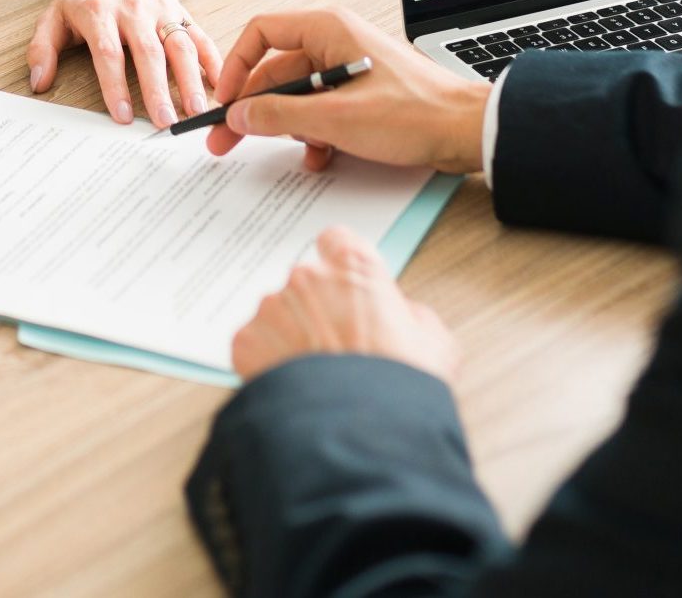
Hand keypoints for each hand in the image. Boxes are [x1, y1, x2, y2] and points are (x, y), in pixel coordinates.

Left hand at [26, 0, 220, 126]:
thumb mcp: (55, 13)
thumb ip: (43, 47)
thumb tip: (39, 82)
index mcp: (99, 11)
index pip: (108, 53)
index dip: (115, 85)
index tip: (121, 116)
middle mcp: (134, 10)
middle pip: (148, 53)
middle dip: (158, 90)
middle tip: (165, 123)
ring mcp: (162, 10)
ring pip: (179, 45)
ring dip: (190, 80)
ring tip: (197, 111)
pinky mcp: (181, 12)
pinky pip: (199, 35)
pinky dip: (213, 59)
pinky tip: (220, 83)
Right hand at [206, 7, 486, 174]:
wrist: (466, 131)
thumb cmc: (415, 113)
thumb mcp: (335, 118)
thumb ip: (279, 114)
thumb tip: (238, 115)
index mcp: (328, 29)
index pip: (262, 32)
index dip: (237, 65)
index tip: (224, 100)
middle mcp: (336, 42)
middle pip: (276, 69)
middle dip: (254, 108)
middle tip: (226, 141)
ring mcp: (349, 69)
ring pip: (298, 95)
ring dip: (290, 125)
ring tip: (295, 150)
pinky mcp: (361, 95)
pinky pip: (321, 110)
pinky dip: (314, 133)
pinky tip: (320, 157)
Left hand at [232, 226, 460, 384]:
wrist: (358, 438)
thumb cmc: (399, 389)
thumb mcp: (435, 345)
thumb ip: (413, 315)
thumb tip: (402, 316)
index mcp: (354, 267)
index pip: (336, 241)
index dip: (341, 267)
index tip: (345, 288)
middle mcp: (307, 277)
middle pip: (306, 282)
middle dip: (317, 309)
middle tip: (335, 348)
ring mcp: (272, 308)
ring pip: (278, 314)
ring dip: (292, 336)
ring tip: (315, 378)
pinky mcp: (246, 341)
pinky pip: (256, 345)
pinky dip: (268, 363)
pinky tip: (294, 390)